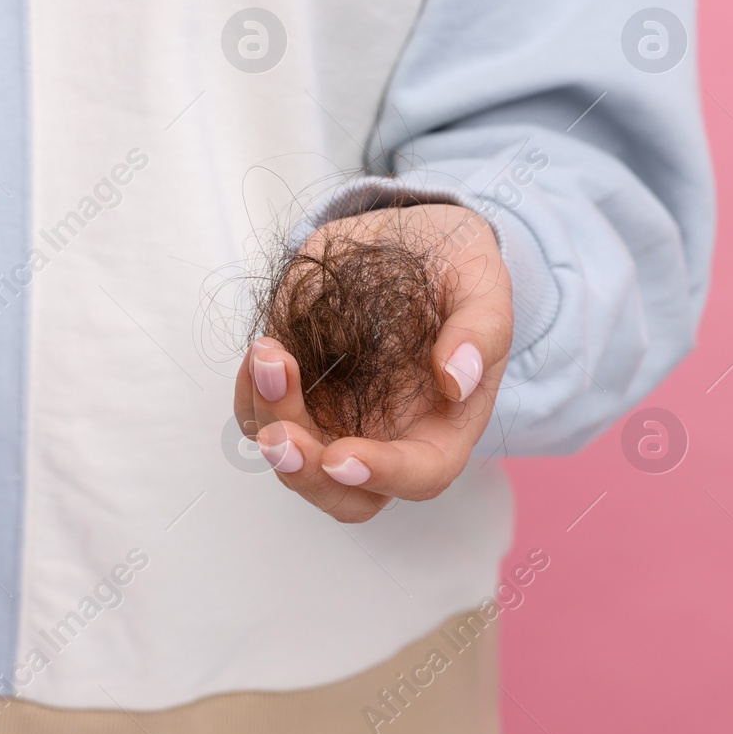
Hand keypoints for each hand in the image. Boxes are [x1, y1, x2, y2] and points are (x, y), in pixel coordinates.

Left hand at [233, 203, 511, 522]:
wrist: (409, 239)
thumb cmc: (454, 272)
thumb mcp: (482, 284)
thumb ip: (481, 330)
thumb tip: (456, 377)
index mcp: (442, 426)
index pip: (420, 474)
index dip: (383, 475)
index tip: (342, 457)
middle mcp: (385, 436)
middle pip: (344, 494)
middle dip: (307, 474)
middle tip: (281, 437)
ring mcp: (335, 418)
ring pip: (292, 457)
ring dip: (269, 419)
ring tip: (266, 355)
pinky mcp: (298, 390)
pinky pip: (261, 413)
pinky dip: (250, 394)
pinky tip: (258, 354)